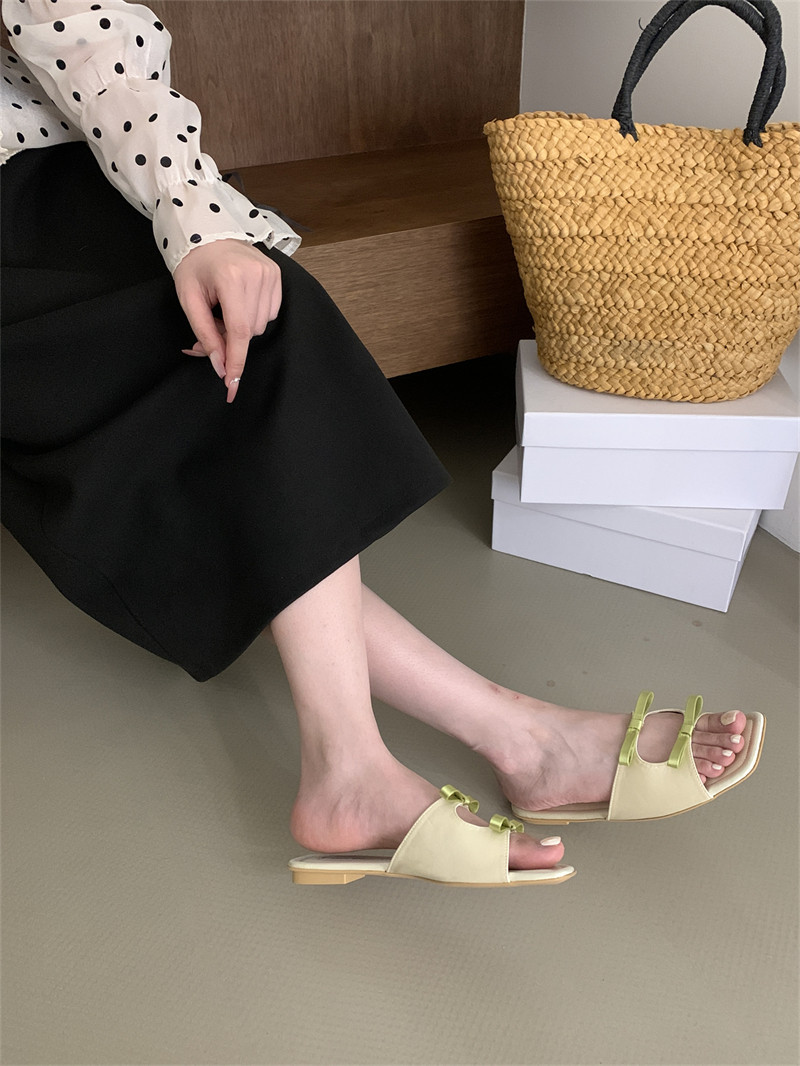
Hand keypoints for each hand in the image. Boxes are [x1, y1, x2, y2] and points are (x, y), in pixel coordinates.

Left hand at [173, 239, 281, 402]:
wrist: (208, 232)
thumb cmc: (194, 265)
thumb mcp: (190, 300)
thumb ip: (205, 334)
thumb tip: (220, 366)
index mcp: (231, 279)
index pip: (239, 332)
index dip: (236, 361)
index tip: (232, 385)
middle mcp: (256, 276)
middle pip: (250, 331)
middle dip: (231, 339)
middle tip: (212, 325)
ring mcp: (271, 274)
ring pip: (260, 325)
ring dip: (242, 327)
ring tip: (224, 309)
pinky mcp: (278, 276)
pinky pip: (269, 313)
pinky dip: (253, 315)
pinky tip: (239, 301)